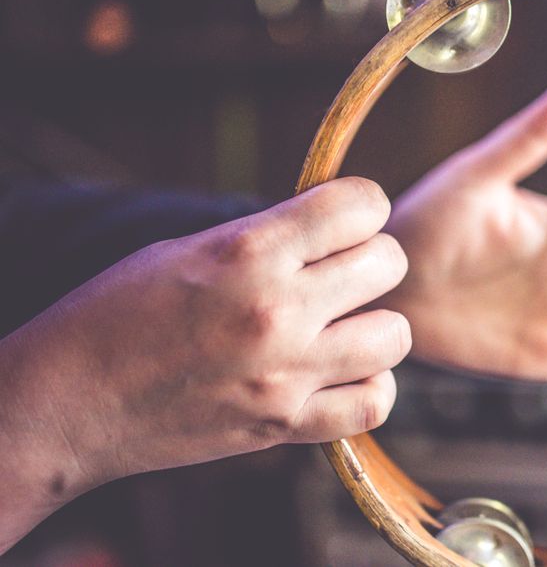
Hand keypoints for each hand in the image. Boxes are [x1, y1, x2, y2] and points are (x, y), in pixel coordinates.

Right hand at [0, 177, 409, 550]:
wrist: (67, 403)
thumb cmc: (118, 314)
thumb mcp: (190, 250)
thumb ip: (269, 239)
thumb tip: (335, 228)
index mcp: (249, 251)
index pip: (361, 204)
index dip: (361, 207)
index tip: (343, 222)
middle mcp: (277, 309)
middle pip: (389, 263)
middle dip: (370, 261)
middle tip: (339, 275)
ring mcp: (287, 372)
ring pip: (395, 334)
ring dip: (376, 326)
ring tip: (342, 328)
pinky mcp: (285, 425)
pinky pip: (373, 403)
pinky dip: (369, 387)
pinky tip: (343, 375)